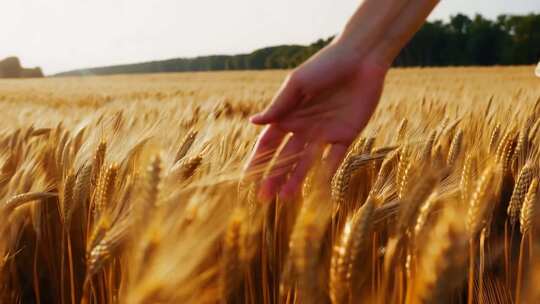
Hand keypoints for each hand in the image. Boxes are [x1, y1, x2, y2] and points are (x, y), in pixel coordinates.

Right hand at [245, 41, 388, 200]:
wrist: (360, 59)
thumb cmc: (324, 65)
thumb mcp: (297, 84)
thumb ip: (278, 106)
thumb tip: (252, 123)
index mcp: (288, 115)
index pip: (268, 143)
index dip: (257, 160)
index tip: (246, 178)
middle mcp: (304, 128)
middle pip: (285, 158)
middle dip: (273, 176)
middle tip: (264, 197)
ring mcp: (324, 133)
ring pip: (307, 163)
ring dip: (296, 179)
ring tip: (285, 198)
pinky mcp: (345, 135)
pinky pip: (334, 158)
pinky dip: (326, 172)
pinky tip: (316, 189)